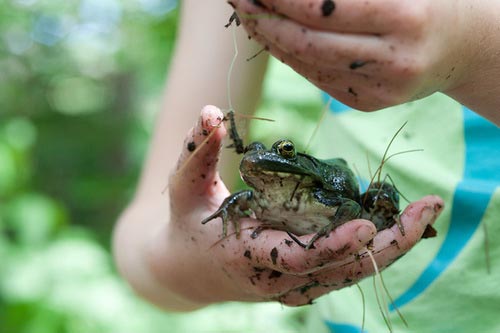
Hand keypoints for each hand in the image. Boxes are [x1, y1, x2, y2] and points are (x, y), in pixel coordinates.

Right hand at [151, 105, 443, 306]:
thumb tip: (210, 111)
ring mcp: (292, 285)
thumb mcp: (185, 186)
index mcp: (246, 256)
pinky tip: (397, 224)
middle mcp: (275, 279)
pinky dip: (373, 250)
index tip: (366, 226)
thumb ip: (198, 149)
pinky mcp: (302, 281)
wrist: (188, 269)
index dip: (331, 247)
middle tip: (425, 211)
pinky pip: (344, 269)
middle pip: (339, 271)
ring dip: (389, 247)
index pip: (296, 260)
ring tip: (423, 212)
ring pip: (349, 274)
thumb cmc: (186, 223)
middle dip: (386, 246)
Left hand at [230, 0, 471, 110]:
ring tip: (250, 14)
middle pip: (308, 41)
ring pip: (307, 63)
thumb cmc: (425, 0)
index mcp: (405, 17)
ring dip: (270, 38)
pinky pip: (316, 77)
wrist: (458, 46)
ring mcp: (380, 90)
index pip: (323, 7)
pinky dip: (289, 56)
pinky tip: (274, 36)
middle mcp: (393, 60)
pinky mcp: (367, 104)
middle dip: (265, 19)